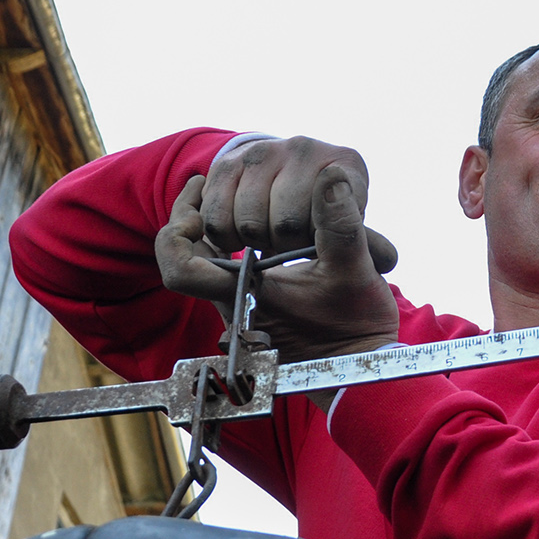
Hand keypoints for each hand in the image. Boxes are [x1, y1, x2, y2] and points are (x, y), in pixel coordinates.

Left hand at [158, 164, 400, 395]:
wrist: (362, 362)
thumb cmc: (358, 327)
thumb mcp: (356, 270)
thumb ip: (341, 224)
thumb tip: (332, 176)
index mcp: (245, 298)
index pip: (181, 269)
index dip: (176, 230)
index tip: (199, 200)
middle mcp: (232, 303)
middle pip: (183, 255)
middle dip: (192, 215)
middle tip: (203, 185)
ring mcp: (240, 304)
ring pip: (200, 259)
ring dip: (208, 224)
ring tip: (225, 193)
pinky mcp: (252, 302)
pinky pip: (219, 264)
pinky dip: (226, 237)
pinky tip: (250, 218)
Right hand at [195, 136, 395, 271]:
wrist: (286, 192)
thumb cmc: (328, 224)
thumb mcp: (354, 236)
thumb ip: (366, 248)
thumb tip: (388, 257)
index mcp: (347, 164)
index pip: (328, 215)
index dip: (317, 244)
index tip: (316, 245)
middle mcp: (307, 147)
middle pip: (286, 224)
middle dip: (286, 247)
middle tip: (291, 246)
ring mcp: (265, 150)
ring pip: (248, 222)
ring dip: (255, 242)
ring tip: (269, 238)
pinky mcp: (227, 162)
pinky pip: (216, 215)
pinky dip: (226, 236)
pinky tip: (242, 235)